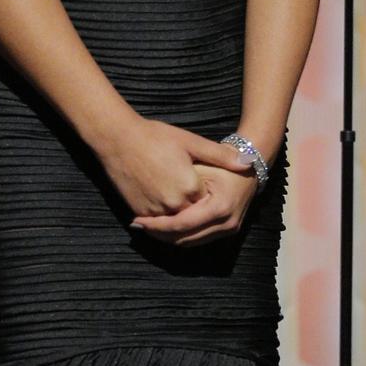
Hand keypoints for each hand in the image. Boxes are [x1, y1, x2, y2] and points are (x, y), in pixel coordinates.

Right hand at [98, 117, 248, 230]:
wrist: (117, 139)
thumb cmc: (154, 136)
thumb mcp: (191, 141)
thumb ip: (220, 156)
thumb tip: (247, 163)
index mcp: (189, 187)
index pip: (208, 205)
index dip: (211, 202)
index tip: (216, 197)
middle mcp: (173, 203)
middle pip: (193, 220)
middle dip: (199, 220)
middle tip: (207, 216)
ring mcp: (154, 210)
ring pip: (174, 228)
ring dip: (182, 229)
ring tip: (189, 223)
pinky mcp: (138, 211)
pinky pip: (155, 226)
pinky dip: (162, 227)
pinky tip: (168, 221)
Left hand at [133, 161, 257, 247]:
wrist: (250, 168)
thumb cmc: (222, 161)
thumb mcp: (202, 165)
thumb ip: (182, 183)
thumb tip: (154, 199)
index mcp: (220, 208)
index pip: (182, 224)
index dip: (157, 225)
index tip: (138, 220)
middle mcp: (226, 224)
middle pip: (185, 239)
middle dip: (159, 234)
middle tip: (138, 225)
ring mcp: (228, 230)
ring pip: (190, 243)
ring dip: (168, 238)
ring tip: (148, 227)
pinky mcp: (226, 231)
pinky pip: (198, 239)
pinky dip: (180, 235)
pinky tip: (164, 228)